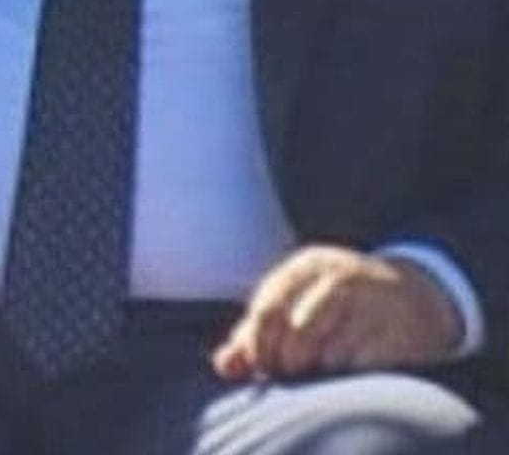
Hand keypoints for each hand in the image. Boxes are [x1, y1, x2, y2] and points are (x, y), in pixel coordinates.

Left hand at [212, 245, 463, 380]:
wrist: (417, 296)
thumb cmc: (337, 307)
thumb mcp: (294, 306)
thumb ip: (253, 335)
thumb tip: (224, 366)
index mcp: (307, 266)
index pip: (267, 310)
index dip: (257, 347)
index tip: (261, 367)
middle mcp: (341, 277)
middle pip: (297, 333)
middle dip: (287, 363)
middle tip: (291, 374)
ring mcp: (374, 302)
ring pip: (329, 353)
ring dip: (320, 371)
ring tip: (323, 369)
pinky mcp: (401, 331)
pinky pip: (362, 365)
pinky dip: (350, 375)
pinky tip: (352, 369)